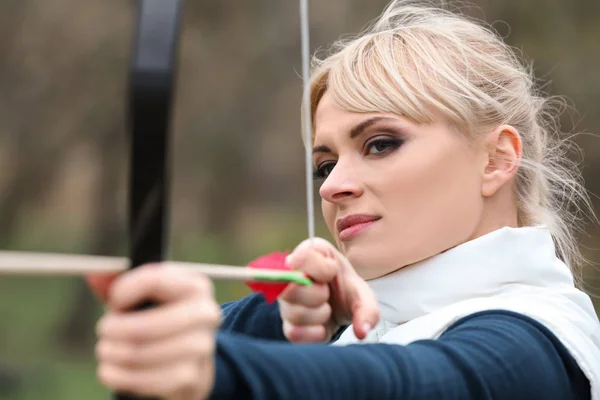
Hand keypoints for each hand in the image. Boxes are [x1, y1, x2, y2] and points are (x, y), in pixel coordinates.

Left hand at [86, 265, 220, 399]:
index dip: (123, 290)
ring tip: (107, 350)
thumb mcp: (146, 295)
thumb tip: (95, 276)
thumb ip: (120, 282)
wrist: (192, 357)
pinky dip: (118, 376)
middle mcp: (205, 314)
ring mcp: (201, 347)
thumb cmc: (161, 318)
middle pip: (144, 326)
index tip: (114, 300)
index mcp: (195, 286)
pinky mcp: (191, 377)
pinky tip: (113, 369)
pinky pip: (142, 380)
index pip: (155, 280)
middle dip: (113, 330)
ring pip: (139, 354)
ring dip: (112, 354)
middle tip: (104, 330)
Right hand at [278, 238, 379, 342]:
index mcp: (309, 255)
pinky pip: (293, 333)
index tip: (333, 272)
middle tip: (328, 293)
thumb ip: (367, 309)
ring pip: (295, 313)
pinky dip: (314, 334)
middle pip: (292, 289)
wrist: (342, 309)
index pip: (301, 258)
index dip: (320, 270)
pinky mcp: (287, 323)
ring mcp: (285, 301)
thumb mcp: (363, 295)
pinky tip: (322, 326)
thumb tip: (361, 332)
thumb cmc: (348, 291)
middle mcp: (290, 275)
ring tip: (327, 309)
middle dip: (319, 295)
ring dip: (319, 315)